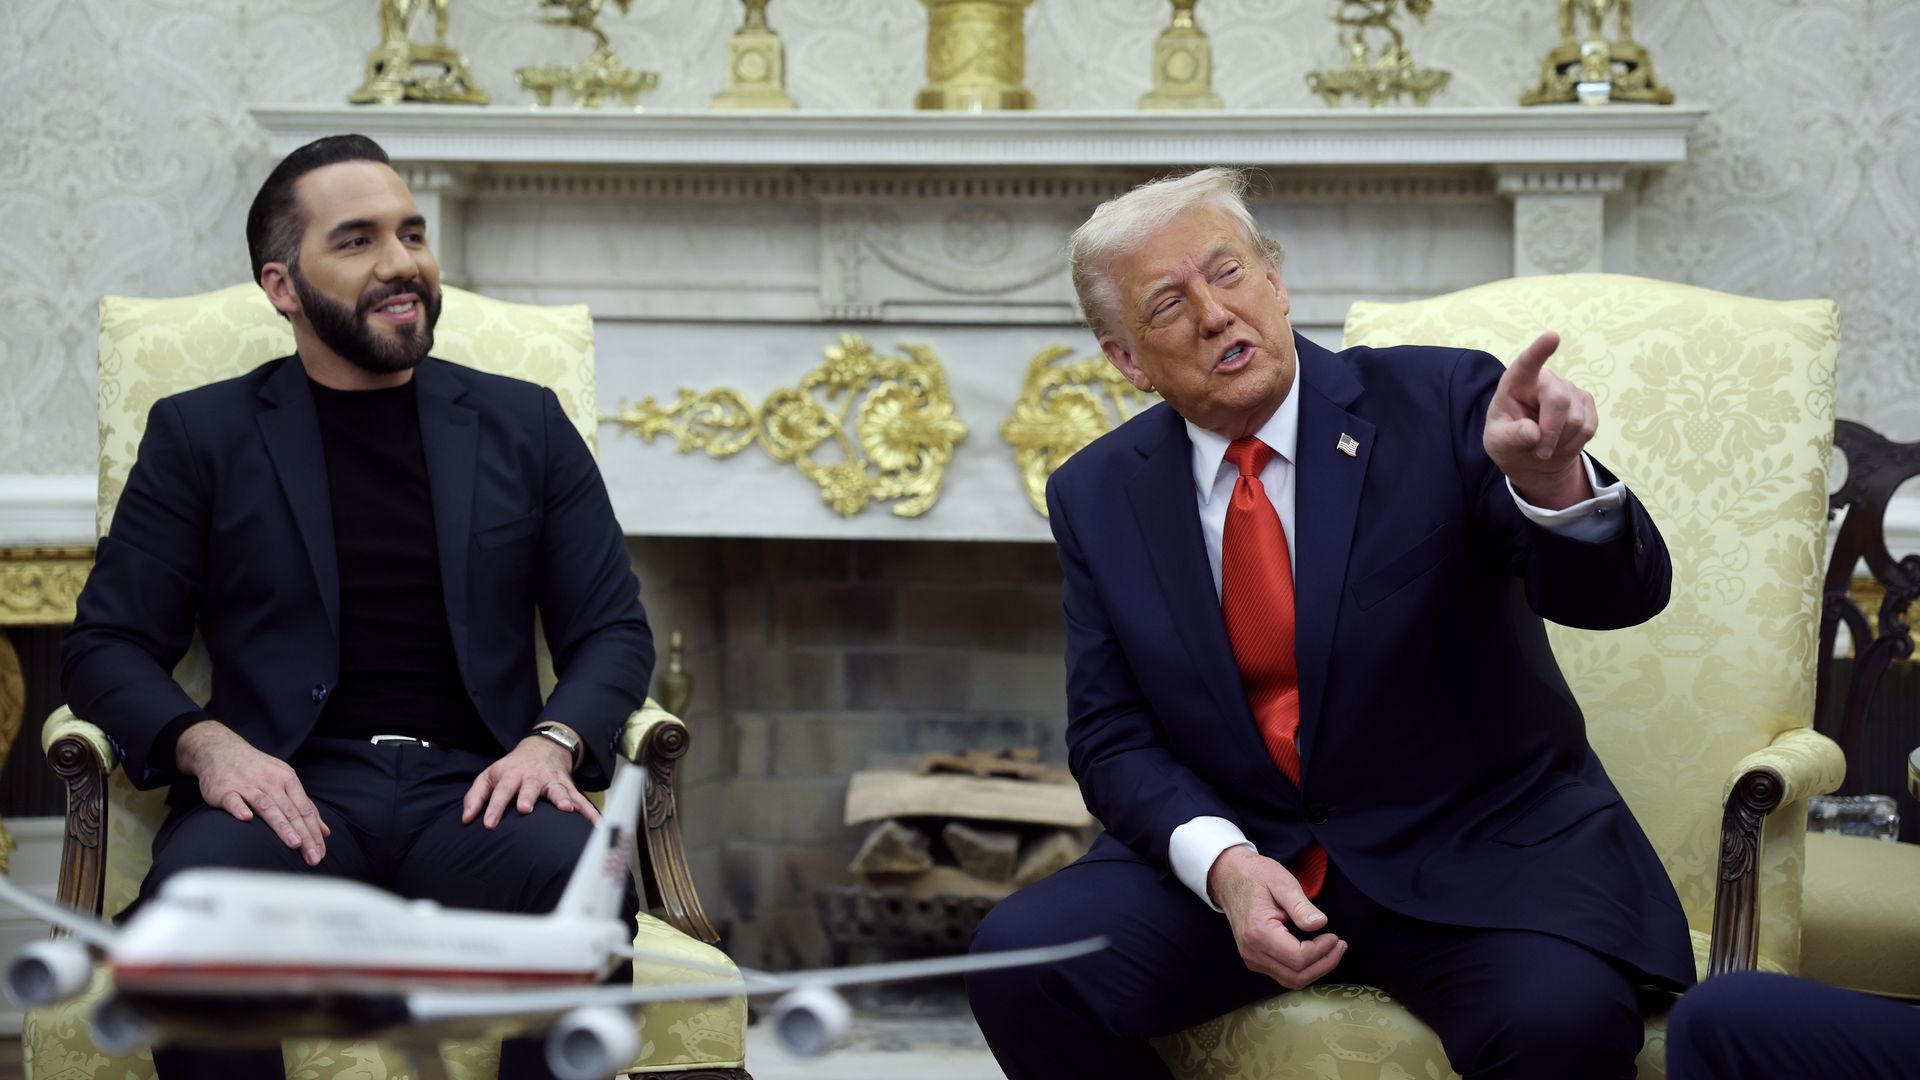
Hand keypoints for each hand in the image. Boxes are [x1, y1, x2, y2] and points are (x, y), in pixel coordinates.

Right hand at [175, 719, 330, 866]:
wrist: (221, 750)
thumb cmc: (257, 770)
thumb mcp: (284, 781)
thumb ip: (303, 806)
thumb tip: (323, 831)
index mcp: (287, 780)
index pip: (305, 810)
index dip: (314, 832)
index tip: (321, 853)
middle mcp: (270, 782)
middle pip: (291, 811)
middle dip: (304, 835)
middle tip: (313, 857)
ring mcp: (247, 785)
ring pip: (267, 806)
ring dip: (282, 825)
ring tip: (294, 843)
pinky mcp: (225, 789)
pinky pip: (233, 799)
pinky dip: (239, 808)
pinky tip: (246, 819)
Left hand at [461, 725, 599, 828]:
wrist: (542, 748)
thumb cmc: (511, 769)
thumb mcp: (489, 776)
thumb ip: (475, 797)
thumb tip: (467, 819)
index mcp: (511, 774)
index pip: (501, 791)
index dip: (494, 807)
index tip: (488, 824)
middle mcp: (533, 777)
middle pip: (530, 787)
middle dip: (528, 797)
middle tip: (526, 809)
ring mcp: (552, 781)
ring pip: (558, 790)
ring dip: (562, 799)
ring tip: (566, 810)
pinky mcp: (567, 787)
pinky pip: (580, 800)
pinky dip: (589, 811)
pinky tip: (596, 824)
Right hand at [1207, 846, 1345, 989]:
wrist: (1229, 878)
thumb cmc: (1257, 876)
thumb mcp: (1281, 882)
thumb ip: (1301, 905)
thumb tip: (1320, 924)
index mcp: (1258, 931)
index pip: (1298, 957)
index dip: (1322, 951)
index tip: (1335, 936)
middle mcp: (1252, 951)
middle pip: (1296, 976)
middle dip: (1324, 964)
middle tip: (1340, 946)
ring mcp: (1252, 959)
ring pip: (1291, 980)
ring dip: (1316, 970)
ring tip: (1332, 950)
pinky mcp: (1255, 960)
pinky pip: (1284, 975)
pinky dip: (1304, 969)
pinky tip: (1315, 953)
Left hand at [1483, 332, 1598, 509]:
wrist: (1532, 456)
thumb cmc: (1509, 442)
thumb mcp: (1498, 443)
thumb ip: (1511, 437)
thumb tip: (1533, 433)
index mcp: (1516, 383)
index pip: (1527, 364)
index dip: (1539, 351)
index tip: (1552, 337)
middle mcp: (1545, 380)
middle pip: (1558, 400)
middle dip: (1552, 432)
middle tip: (1541, 453)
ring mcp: (1568, 389)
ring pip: (1576, 419)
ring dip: (1561, 442)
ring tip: (1546, 446)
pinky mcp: (1585, 402)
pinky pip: (1589, 427)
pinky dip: (1575, 443)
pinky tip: (1561, 443)